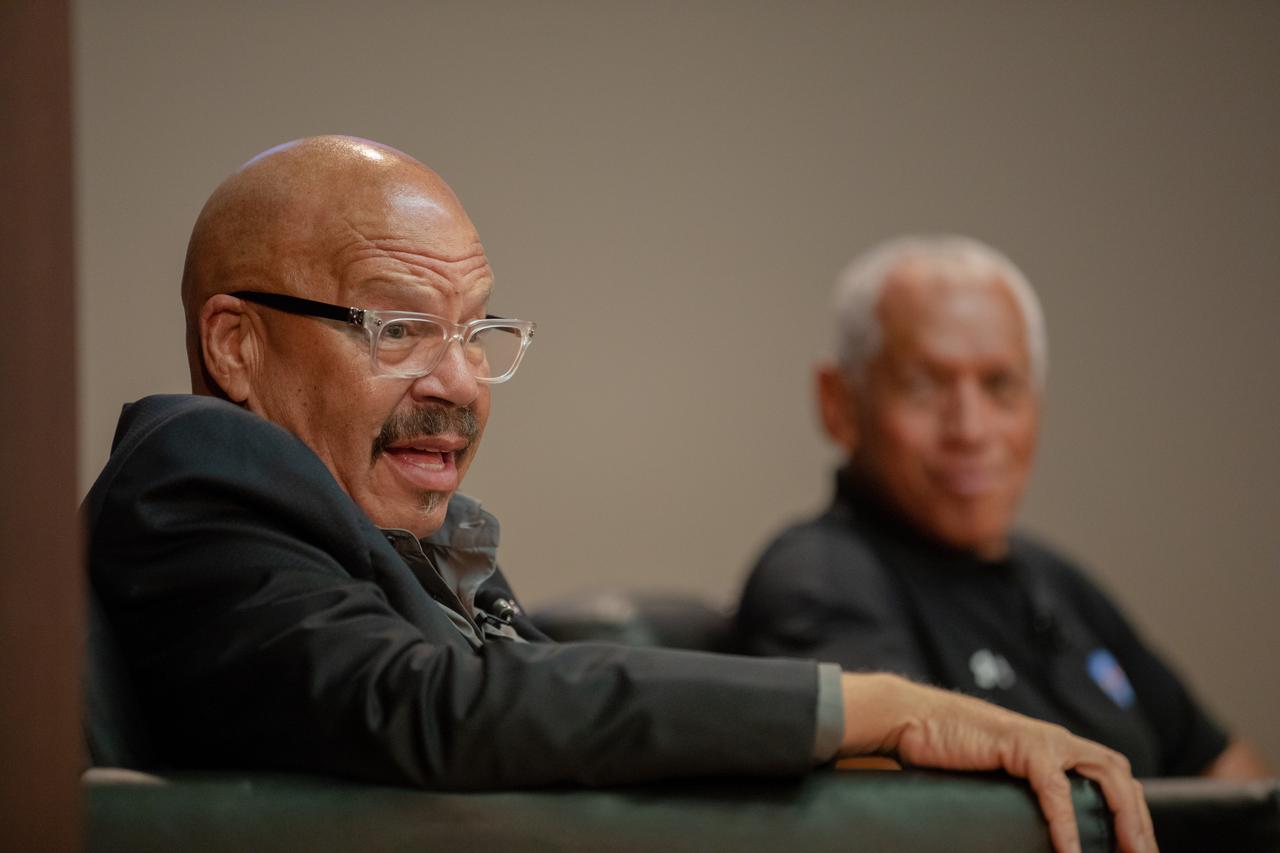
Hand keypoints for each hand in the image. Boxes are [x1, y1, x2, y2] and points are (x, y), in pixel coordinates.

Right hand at [838, 673, 1155, 852]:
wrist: (907, 720)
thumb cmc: (940, 750)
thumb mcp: (991, 779)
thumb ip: (1016, 794)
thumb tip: (1029, 831)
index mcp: (1050, 748)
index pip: (1107, 778)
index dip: (1128, 813)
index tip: (1132, 850)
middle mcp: (1054, 740)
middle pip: (1120, 776)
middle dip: (1138, 820)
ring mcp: (1041, 739)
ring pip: (1107, 776)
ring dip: (1125, 818)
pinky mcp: (1021, 744)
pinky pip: (1057, 789)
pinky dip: (1068, 824)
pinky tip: (1069, 851)